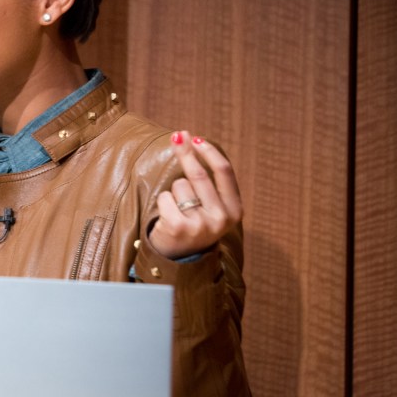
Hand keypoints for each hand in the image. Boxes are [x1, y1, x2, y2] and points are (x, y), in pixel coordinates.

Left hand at [148, 131, 242, 259]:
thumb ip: (208, 180)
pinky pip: (165, 197)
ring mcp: (200, 224)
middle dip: (185, 151)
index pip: (224, 172)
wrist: (180, 260)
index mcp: (234, 210)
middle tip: (176, 136)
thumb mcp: (212, 206)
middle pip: (199, 173)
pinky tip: (167, 217)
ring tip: (177, 210)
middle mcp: (221, 218)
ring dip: (174, 191)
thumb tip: (189, 138)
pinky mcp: (179, 227)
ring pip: (180, 185)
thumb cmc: (195, 223)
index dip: (209, 151)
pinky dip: (162, 202)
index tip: (196, 138)